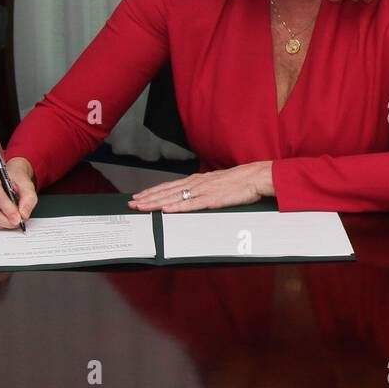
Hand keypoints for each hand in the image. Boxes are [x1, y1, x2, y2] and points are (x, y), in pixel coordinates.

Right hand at [0, 156, 36, 229]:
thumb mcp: (27, 184)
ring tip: (15, 221)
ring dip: (3, 223)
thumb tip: (23, 213)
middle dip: (6, 219)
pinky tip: (7, 220)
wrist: (10, 179)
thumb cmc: (15, 180)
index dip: (8, 209)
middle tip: (18, 222)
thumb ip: (29, 198)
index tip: (18, 217)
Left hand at [129, 162, 273, 211]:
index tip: (139, 196)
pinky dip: (177, 207)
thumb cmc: (240, 180)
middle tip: (131, 204)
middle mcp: (197, 183)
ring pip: (175, 198)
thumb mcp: (218, 182)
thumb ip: (203, 188)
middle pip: (167, 191)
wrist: (256, 176)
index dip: (153, 191)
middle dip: (148, 198)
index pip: (170, 186)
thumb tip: (191, 194)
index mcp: (198, 179)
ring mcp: (204, 191)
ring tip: (142, 207)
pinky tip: (166, 211)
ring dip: (156, 203)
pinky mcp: (213, 199)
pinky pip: (192, 205)